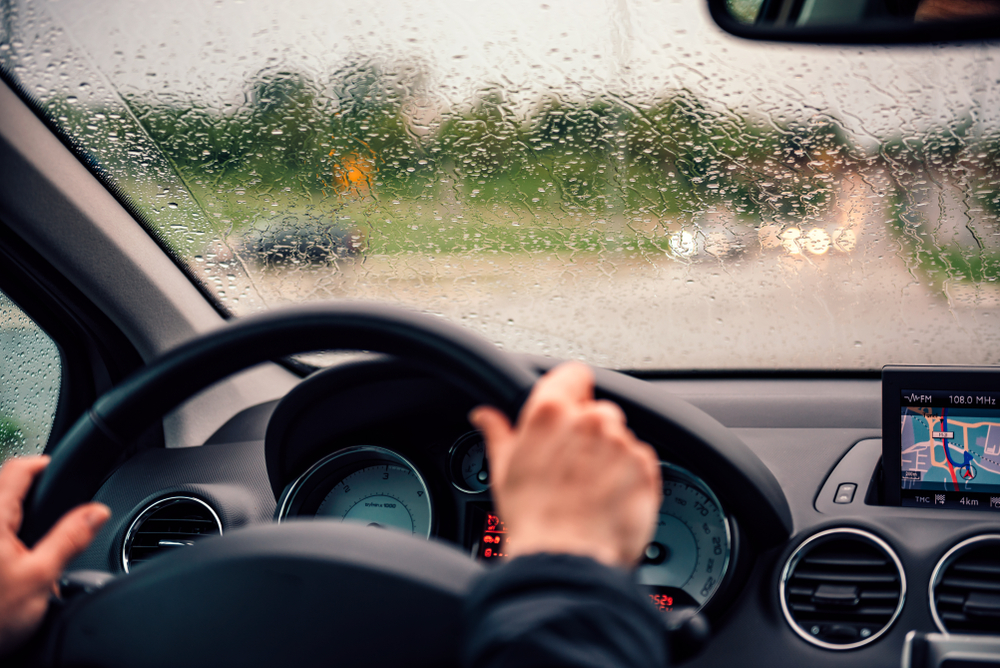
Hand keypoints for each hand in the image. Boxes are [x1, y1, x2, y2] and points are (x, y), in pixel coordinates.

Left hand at [0, 456, 109, 655]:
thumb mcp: (40, 578)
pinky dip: (9, 537)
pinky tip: (15, 561)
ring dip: (16, 517)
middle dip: (29, 494)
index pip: (17, 469)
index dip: (42, 464)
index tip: (58, 469)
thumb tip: (96, 512)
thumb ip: (69, 539)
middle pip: (4, 489)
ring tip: (35, 534)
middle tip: (52, 503)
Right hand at [470, 362, 661, 568]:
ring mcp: (621, 443)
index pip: (573, 374)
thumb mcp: (504, 471)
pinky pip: (639, 461)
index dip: (570, 390)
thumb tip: (485, 416)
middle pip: (596, 410)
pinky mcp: (645, 468)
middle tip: (570, 466)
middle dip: (587, 433)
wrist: (565, 559)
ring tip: (588, 489)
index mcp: (552, 413)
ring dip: (608, 456)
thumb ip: (498, 434)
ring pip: (618, 437)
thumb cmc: (532, 519)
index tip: (567, 407)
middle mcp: (590, 421)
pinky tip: (607, 499)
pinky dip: (628, 476)